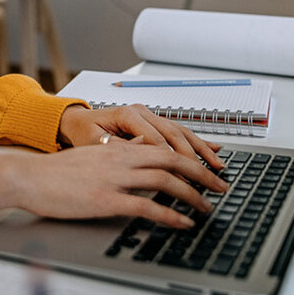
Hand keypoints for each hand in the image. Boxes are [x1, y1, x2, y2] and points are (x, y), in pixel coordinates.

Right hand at [0, 144, 229, 228]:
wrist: (29, 177)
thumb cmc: (57, 172)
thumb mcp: (93, 157)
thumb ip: (118, 157)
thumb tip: (141, 161)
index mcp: (118, 147)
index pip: (164, 146)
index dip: (191, 157)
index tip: (207, 168)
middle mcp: (121, 157)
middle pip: (172, 159)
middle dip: (202, 174)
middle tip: (220, 186)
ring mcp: (114, 178)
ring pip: (165, 179)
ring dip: (192, 194)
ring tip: (207, 208)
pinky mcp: (105, 199)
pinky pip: (146, 205)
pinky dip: (170, 214)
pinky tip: (182, 223)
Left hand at [58, 104, 224, 170]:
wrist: (75, 121)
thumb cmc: (82, 132)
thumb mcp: (92, 143)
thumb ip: (117, 148)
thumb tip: (141, 154)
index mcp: (128, 114)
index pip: (157, 141)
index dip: (171, 163)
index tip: (184, 183)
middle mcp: (142, 111)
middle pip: (175, 136)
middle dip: (195, 160)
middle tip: (211, 180)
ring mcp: (149, 115)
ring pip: (182, 132)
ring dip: (202, 150)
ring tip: (218, 167)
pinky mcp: (153, 121)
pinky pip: (179, 130)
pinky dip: (197, 141)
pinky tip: (213, 149)